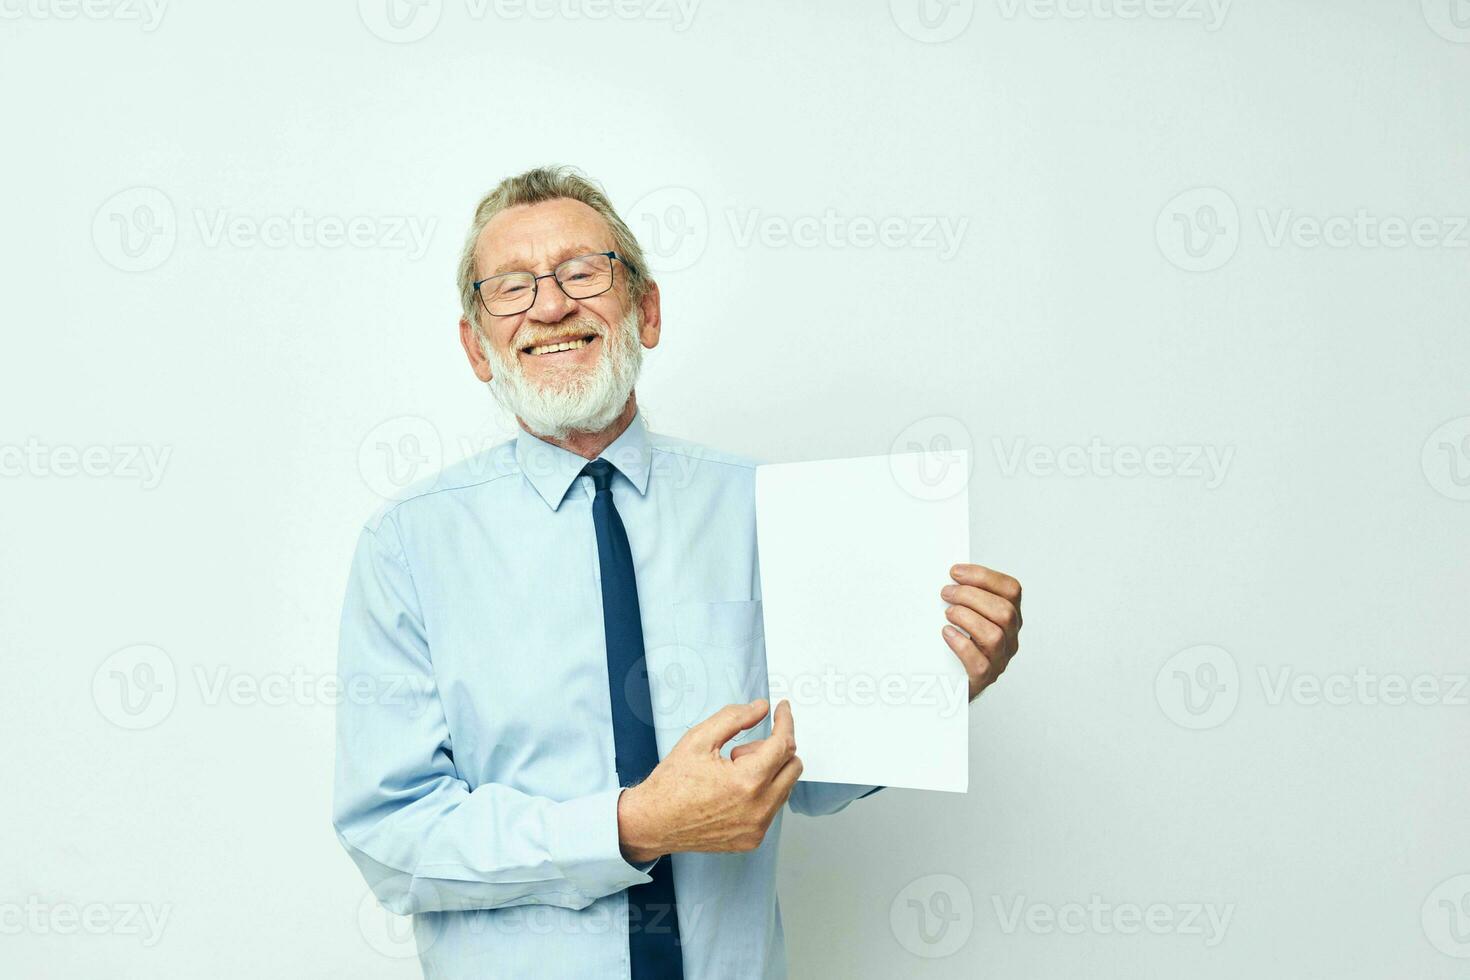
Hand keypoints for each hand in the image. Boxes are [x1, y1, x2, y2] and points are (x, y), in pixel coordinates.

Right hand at [617, 699, 801, 862]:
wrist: (652, 822)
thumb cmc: (671, 783)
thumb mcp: (699, 739)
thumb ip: (735, 718)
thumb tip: (762, 707)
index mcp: (747, 781)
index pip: (783, 745)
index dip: (785, 722)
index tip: (782, 710)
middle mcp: (758, 808)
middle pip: (793, 766)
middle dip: (774, 749)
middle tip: (740, 750)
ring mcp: (757, 828)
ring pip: (784, 787)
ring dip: (767, 772)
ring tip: (731, 773)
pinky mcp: (752, 840)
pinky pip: (772, 808)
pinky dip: (761, 793)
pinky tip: (731, 791)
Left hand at [941, 563, 1022, 700]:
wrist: (954, 680)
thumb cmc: (961, 641)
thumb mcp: (970, 613)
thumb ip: (967, 595)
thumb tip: (950, 576)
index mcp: (1010, 616)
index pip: (1010, 590)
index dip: (983, 576)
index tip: (955, 572)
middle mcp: (1010, 637)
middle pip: (1004, 612)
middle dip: (971, 596)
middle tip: (946, 593)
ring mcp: (999, 659)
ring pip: (995, 636)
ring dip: (967, 618)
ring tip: (948, 614)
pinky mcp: (984, 677)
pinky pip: (979, 662)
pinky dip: (961, 644)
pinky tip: (947, 634)